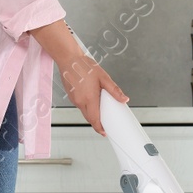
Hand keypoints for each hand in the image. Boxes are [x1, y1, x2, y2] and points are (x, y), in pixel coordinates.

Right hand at [29, 18, 128, 135]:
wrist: (69, 59)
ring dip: (92, 114)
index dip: (99, 128)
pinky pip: (80, 106)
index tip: (104, 132)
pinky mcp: (71, 97)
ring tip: (100, 108)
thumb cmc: (84, 66)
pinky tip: (91, 99)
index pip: (94, 119)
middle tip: (105, 123)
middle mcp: (80, 101)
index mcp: (89, 98)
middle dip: (97, 122)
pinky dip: (86, 107)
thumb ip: (114, 90)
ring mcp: (74, 100)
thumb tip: (124, 99)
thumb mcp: (104, 77)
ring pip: (84, 112)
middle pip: (89, 118)